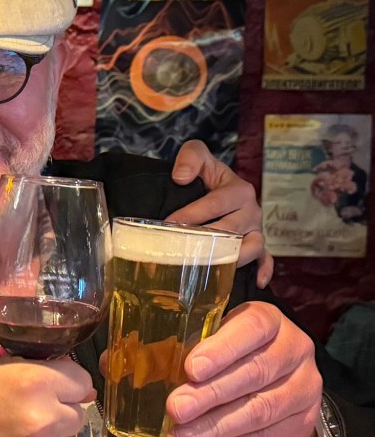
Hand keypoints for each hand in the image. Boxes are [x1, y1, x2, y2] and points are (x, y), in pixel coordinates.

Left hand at [166, 302, 322, 436]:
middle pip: (255, 372)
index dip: (223, 349)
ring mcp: (303, 388)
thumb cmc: (234, 358)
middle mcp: (293, 350)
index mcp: (268, 321)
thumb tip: (128, 365)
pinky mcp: (300, 423)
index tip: (191, 369)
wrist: (282, 392)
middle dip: (211, 394)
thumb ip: (181, 349)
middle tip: (176, 408)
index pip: (253, 327)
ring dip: (215, 427)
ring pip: (260, 410)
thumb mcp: (214, 343)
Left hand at [169, 139, 272, 287]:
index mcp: (239, 191)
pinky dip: (264, 270)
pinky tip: (256, 282)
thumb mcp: (197, 155)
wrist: (213, 189)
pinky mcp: (257, 247)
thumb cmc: (205, 175)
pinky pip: (266, 260)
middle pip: (230, 230)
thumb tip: (181, 177)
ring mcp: (255, 231)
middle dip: (205, 240)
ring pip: (250, 247)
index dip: (192, 214)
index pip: (216, 204)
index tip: (169, 224)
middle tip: (180, 248)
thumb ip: (191, 156)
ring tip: (205, 265)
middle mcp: (252, 211)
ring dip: (230, 258)